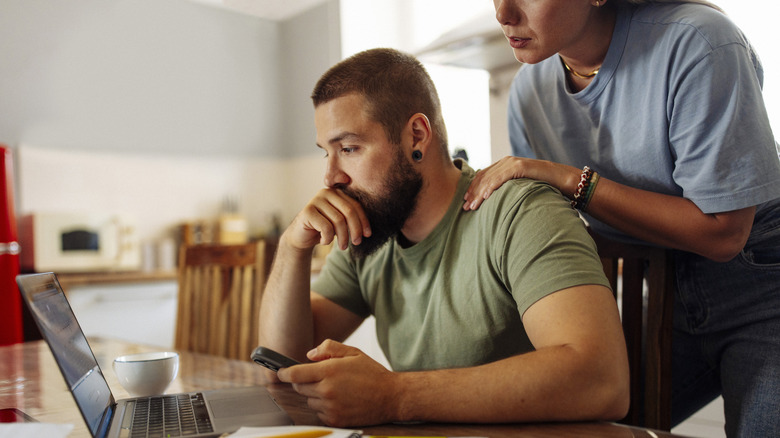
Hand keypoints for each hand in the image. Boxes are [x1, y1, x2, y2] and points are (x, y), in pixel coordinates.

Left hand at [277, 340, 399, 426]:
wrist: (392, 397)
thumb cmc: (372, 374)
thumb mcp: (353, 352)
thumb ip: (328, 348)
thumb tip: (309, 355)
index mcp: (329, 371)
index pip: (295, 374)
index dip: (284, 373)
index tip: (280, 372)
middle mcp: (327, 390)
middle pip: (299, 388)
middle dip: (303, 382)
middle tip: (318, 377)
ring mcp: (330, 407)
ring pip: (309, 401)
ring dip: (315, 395)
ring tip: (335, 389)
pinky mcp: (335, 420)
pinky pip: (319, 413)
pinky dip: (324, 407)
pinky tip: (339, 400)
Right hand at [285, 188, 371, 251]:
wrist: (301, 236)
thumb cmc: (324, 229)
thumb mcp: (340, 222)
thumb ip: (351, 219)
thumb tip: (367, 230)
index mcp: (337, 192)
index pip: (355, 205)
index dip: (363, 221)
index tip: (367, 235)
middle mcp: (326, 192)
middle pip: (349, 211)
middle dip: (355, 229)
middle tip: (356, 242)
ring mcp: (315, 200)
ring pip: (338, 220)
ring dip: (343, 237)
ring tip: (343, 246)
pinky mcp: (307, 211)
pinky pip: (325, 227)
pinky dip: (328, 238)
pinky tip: (324, 242)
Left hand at [463, 157, 578, 209]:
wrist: (563, 179)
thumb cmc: (543, 186)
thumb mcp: (521, 188)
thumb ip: (508, 190)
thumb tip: (496, 203)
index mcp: (505, 165)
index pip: (483, 176)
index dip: (473, 189)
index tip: (466, 202)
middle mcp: (506, 162)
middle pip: (483, 177)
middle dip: (473, 193)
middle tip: (465, 207)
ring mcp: (512, 162)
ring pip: (490, 178)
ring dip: (479, 193)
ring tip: (473, 206)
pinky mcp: (519, 166)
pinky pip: (501, 177)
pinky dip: (491, 187)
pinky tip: (485, 196)